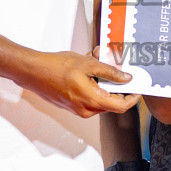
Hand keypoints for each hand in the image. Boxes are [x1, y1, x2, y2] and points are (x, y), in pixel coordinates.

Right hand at [14, 50, 137, 116]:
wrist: (32, 71)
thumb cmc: (56, 67)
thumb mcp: (88, 64)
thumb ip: (110, 72)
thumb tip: (126, 78)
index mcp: (92, 101)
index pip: (121, 106)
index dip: (132, 97)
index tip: (137, 87)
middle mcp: (86, 110)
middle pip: (111, 101)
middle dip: (115, 83)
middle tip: (114, 65)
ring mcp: (77, 109)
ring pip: (99, 97)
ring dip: (102, 81)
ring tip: (96, 60)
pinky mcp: (71, 105)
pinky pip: (88, 97)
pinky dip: (92, 84)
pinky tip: (86, 67)